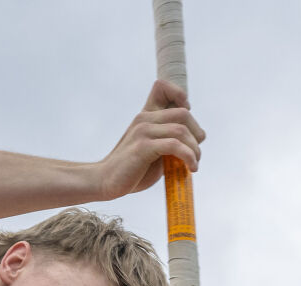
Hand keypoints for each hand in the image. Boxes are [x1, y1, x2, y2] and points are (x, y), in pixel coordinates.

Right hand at [94, 80, 205, 200]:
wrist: (105, 182)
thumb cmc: (130, 169)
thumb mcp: (152, 150)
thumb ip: (168, 140)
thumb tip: (195, 141)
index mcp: (145, 116)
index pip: (161, 87)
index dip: (179, 95)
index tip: (186, 121)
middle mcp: (143, 119)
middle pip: (183, 113)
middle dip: (196, 134)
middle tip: (195, 153)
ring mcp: (142, 131)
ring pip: (181, 130)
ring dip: (194, 149)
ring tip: (194, 164)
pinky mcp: (142, 147)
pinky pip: (174, 145)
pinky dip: (188, 156)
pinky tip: (191, 168)